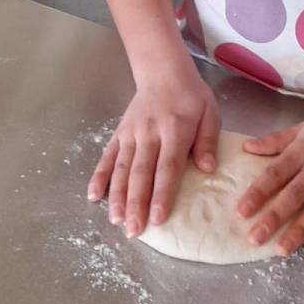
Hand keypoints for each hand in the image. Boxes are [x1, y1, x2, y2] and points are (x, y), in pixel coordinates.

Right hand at [86, 65, 220, 237]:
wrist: (163, 72)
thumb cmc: (191, 96)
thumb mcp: (210, 112)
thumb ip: (208, 140)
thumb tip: (207, 169)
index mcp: (175, 129)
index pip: (167, 167)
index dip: (162, 193)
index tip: (158, 217)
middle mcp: (149, 133)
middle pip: (141, 172)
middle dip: (136, 203)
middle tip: (134, 230)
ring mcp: (131, 134)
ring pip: (121, 168)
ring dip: (117, 195)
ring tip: (115, 220)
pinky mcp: (119, 133)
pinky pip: (107, 156)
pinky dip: (99, 176)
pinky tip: (92, 195)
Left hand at [236, 103, 303, 256]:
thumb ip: (276, 140)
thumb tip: (246, 147)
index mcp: (303, 150)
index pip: (276, 173)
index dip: (258, 192)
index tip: (241, 211)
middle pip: (294, 194)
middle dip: (273, 217)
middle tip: (254, 238)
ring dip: (300, 230)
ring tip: (282, 249)